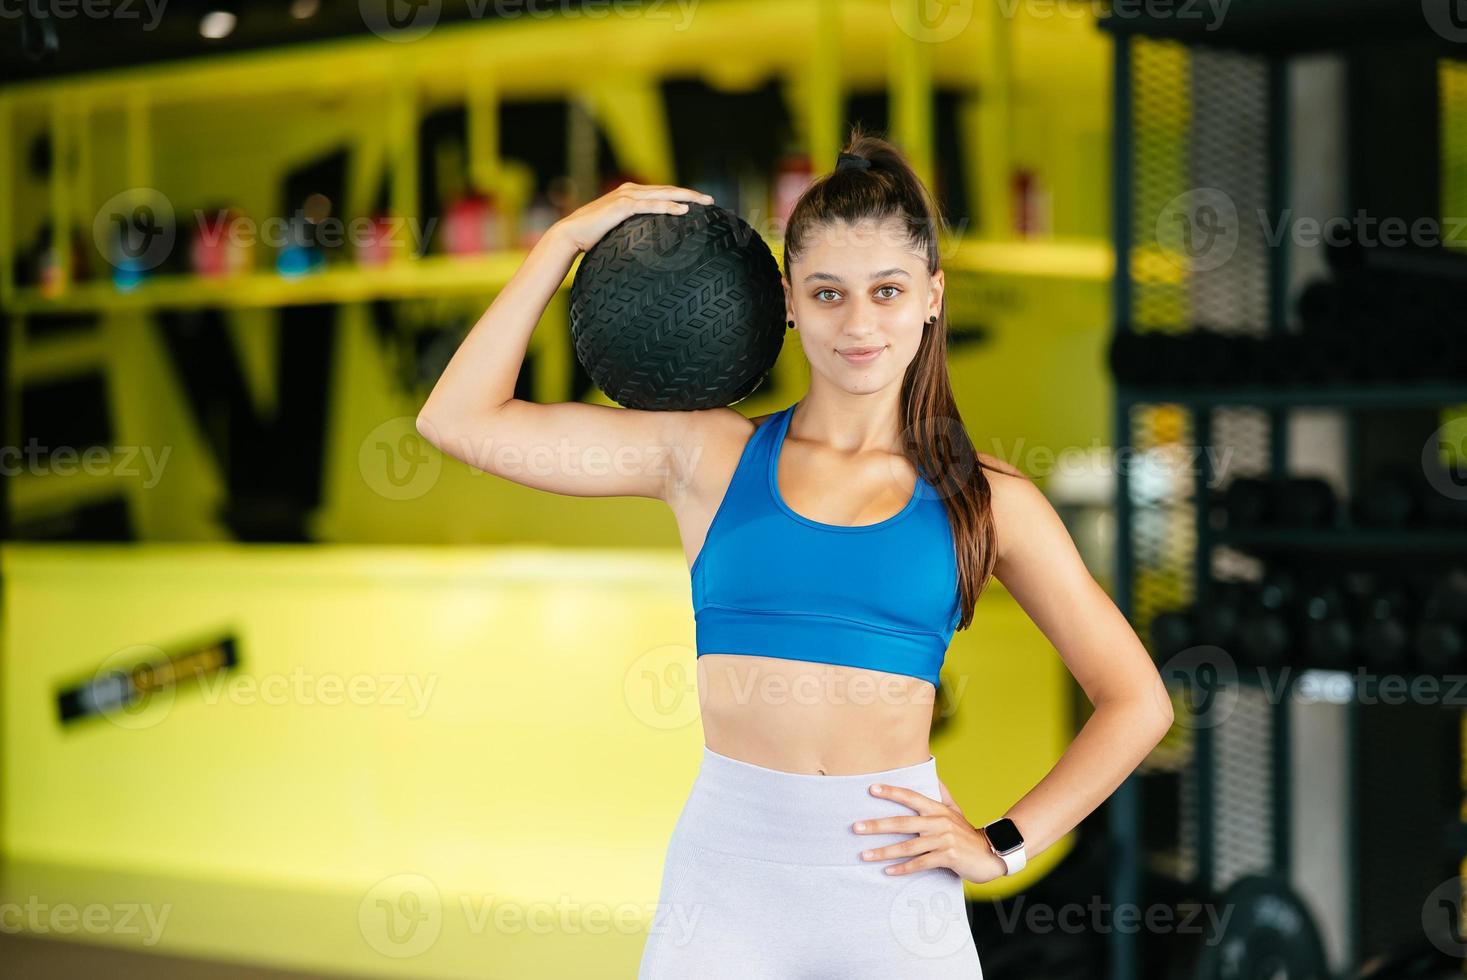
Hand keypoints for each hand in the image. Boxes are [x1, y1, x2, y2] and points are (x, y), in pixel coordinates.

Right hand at [553, 182, 714, 252]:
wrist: (569, 234)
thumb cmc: (591, 237)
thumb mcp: (616, 231)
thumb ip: (631, 231)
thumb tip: (645, 246)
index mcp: (630, 194)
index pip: (662, 192)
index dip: (682, 196)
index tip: (700, 203)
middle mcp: (630, 191)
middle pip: (668, 189)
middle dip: (692, 194)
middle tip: (712, 201)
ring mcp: (627, 197)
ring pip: (664, 194)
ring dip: (687, 197)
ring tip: (705, 203)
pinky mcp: (622, 206)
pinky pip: (651, 206)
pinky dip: (669, 207)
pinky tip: (684, 211)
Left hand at [853, 781, 1008, 884]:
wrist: (992, 854)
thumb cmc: (966, 834)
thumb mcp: (954, 812)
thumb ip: (941, 796)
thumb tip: (931, 777)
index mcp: (937, 809)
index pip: (911, 797)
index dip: (891, 792)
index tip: (870, 788)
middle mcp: (939, 822)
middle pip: (903, 822)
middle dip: (877, 825)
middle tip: (856, 827)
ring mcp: (944, 840)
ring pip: (908, 846)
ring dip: (884, 851)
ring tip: (864, 855)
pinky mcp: (948, 857)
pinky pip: (921, 863)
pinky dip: (903, 868)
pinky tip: (888, 872)